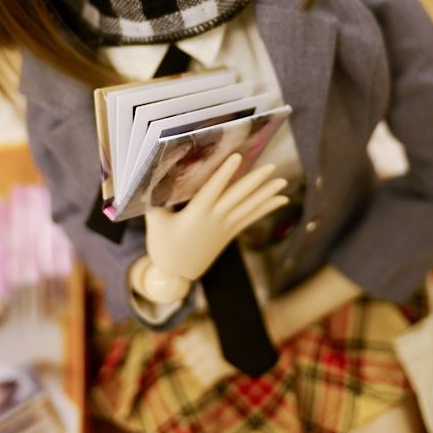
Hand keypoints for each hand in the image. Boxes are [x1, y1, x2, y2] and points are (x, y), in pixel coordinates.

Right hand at [145, 152, 287, 280]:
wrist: (175, 275)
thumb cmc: (163, 246)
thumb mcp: (155, 221)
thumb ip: (155, 199)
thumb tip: (150, 177)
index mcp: (197, 213)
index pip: (213, 189)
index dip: (225, 173)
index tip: (237, 157)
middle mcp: (215, 219)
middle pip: (238, 197)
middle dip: (255, 181)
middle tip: (272, 167)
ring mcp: (225, 227)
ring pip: (249, 207)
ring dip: (266, 194)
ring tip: (282, 182)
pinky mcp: (229, 234)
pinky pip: (251, 218)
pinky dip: (266, 208)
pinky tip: (280, 200)